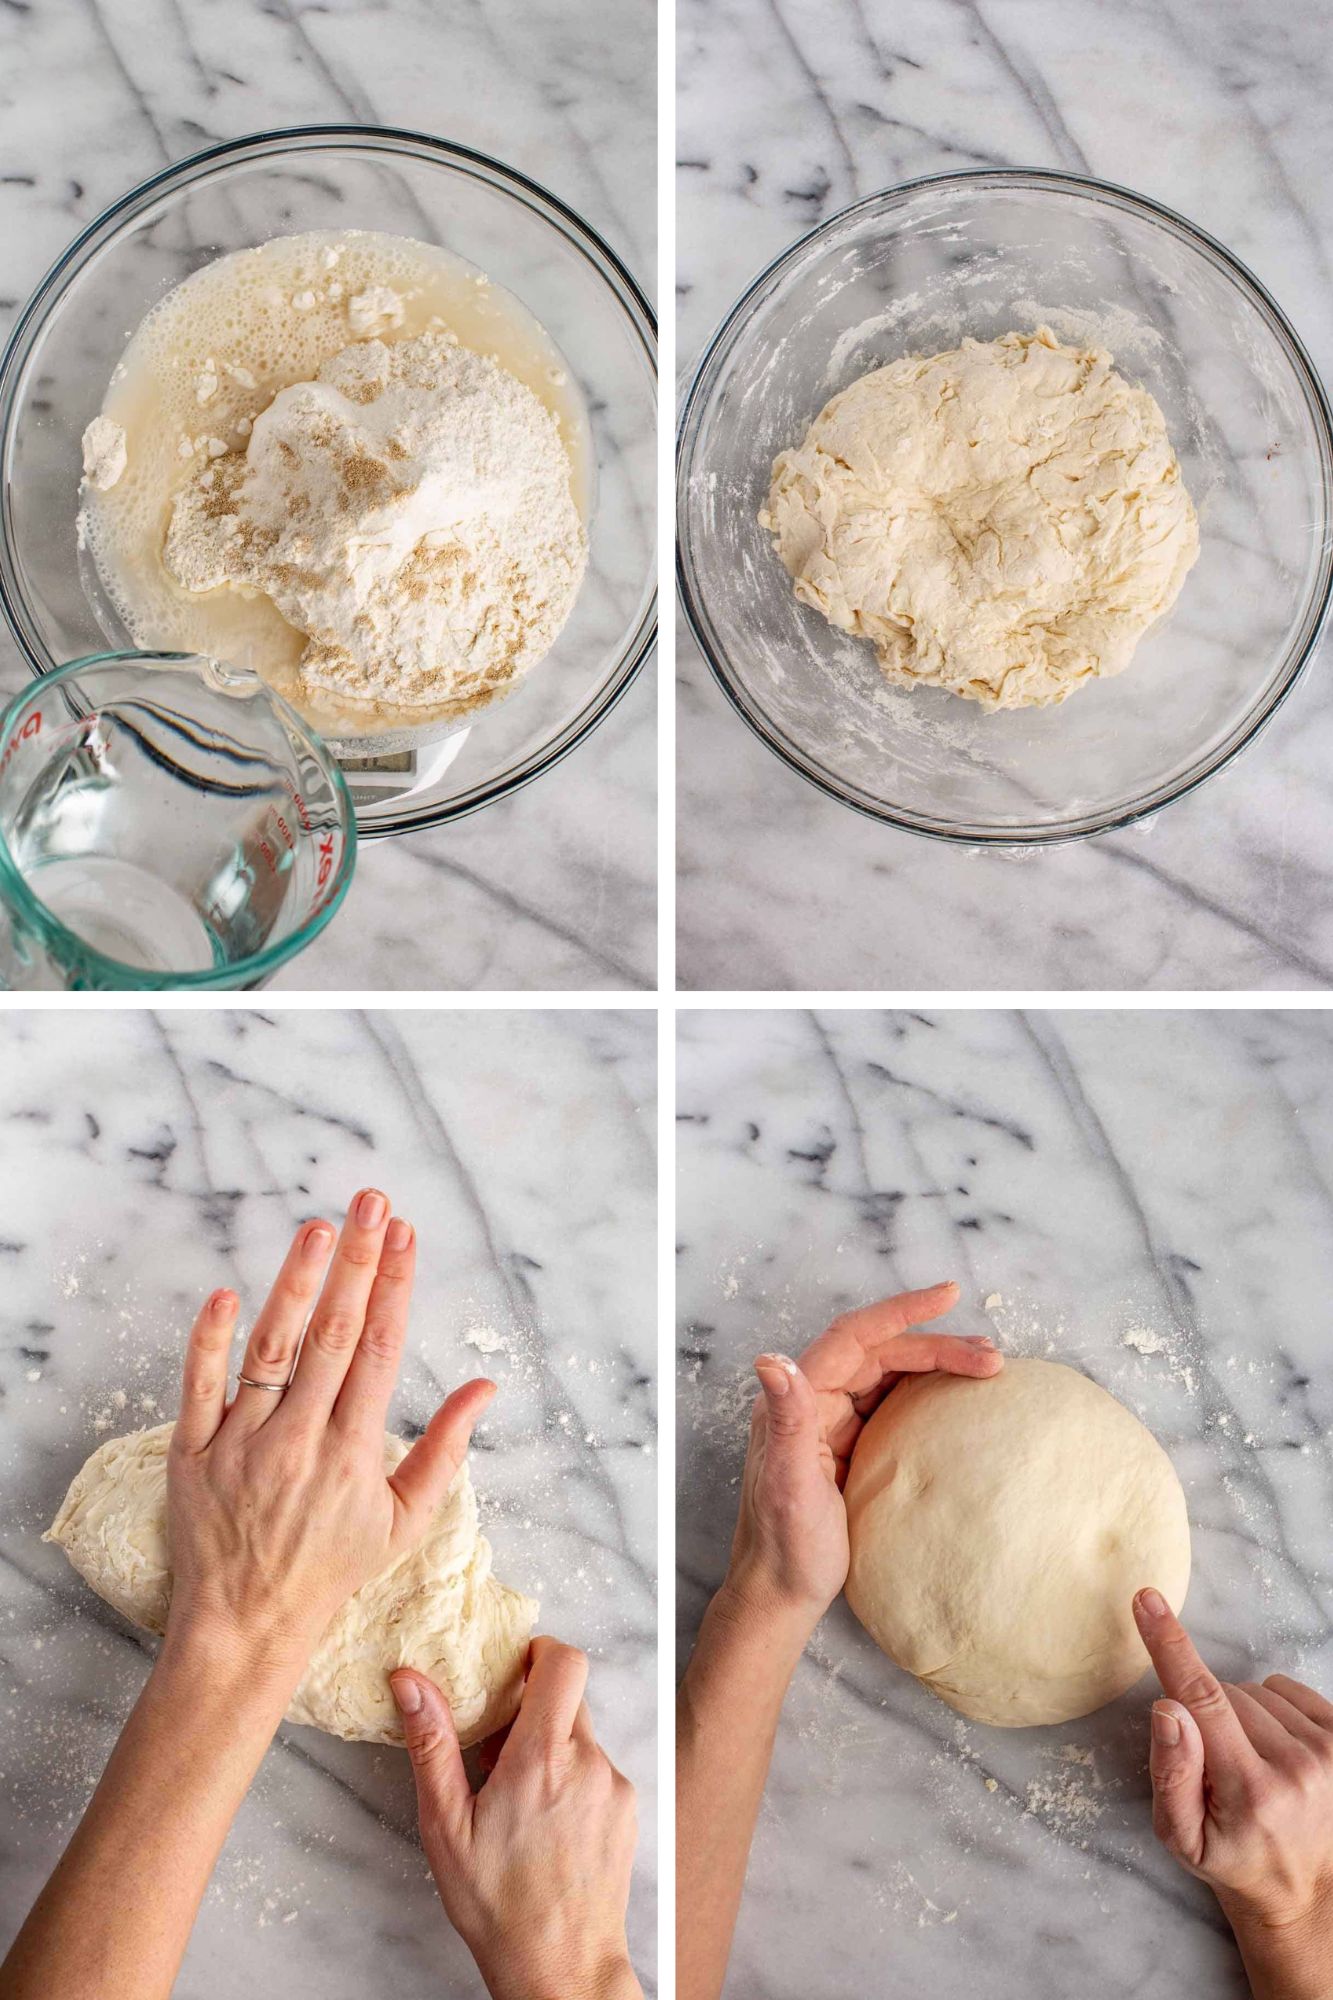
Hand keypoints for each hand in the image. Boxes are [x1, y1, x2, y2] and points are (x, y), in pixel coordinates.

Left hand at [165, 1189, 493, 1681]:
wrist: (247, 1626)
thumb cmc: (332, 1569)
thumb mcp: (404, 1519)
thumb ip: (445, 1449)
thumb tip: (485, 1388)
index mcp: (354, 1454)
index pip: (380, 1352)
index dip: (395, 1288)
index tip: (407, 1236)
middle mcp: (300, 1443)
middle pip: (332, 1336)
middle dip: (357, 1263)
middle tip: (371, 1203)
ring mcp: (242, 1446)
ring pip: (270, 1352)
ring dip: (294, 1284)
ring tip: (317, 1228)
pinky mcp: (193, 1455)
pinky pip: (199, 1390)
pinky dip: (209, 1342)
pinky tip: (225, 1292)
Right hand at [392, 1641, 640, 1999]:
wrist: (562, 1968)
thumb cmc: (499, 1905)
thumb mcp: (447, 1827)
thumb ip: (432, 1745)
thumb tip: (411, 1681)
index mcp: (542, 1759)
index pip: (565, 1662)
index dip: (540, 1652)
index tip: (512, 1670)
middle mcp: (588, 1763)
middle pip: (570, 1697)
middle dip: (533, 1707)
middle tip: (496, 1747)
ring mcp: (613, 1787)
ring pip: (582, 1736)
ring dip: (551, 1747)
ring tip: (516, 1798)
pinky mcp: (627, 1810)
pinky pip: (597, 1769)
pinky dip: (572, 1778)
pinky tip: (545, 1822)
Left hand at [722, 1281, 1000, 1642]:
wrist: (780, 1595)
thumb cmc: (785, 1547)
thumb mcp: (788, 1485)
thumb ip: (786, 1420)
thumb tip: (771, 1360)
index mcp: (798, 1399)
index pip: (854, 1337)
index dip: (900, 1312)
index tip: (946, 1295)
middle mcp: (813, 1402)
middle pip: (880, 1353)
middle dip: (936, 1345)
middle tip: (992, 1358)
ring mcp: (832, 1424)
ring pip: (889, 1375)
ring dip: (936, 1365)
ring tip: (988, 1368)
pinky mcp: (849, 1447)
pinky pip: (891, 1403)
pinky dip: (926, 1393)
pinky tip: (957, 1399)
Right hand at [1135, 1589, 1332, 1997]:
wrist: (1300, 1887)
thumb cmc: (1230, 1858)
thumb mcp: (1180, 1835)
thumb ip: (1170, 1772)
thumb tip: (1168, 1707)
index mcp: (1249, 1792)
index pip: (1201, 1698)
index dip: (1170, 1645)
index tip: (1149, 1601)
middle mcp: (1296, 1769)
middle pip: (1223, 1694)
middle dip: (1206, 1715)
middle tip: (1215, 1765)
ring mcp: (1326, 1752)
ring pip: (1253, 1690)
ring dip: (1239, 1714)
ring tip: (1247, 1761)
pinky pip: (1284, 1688)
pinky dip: (1269, 1709)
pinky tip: (1271, 1747)